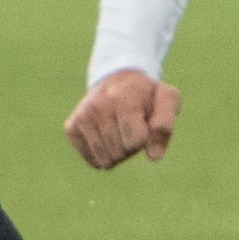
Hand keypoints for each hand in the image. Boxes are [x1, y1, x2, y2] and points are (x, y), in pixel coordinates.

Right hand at [64, 69, 180, 169]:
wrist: (118, 79)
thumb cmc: (147, 94)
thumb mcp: (167, 99)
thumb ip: (165, 125)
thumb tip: (154, 156)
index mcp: (123, 98)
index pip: (134, 142)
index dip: (144, 139)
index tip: (144, 123)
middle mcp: (98, 106)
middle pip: (120, 153)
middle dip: (131, 147)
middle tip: (131, 126)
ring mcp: (82, 116)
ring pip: (105, 160)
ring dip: (117, 153)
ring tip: (119, 131)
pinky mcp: (71, 127)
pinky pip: (91, 160)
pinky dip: (102, 155)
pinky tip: (106, 136)